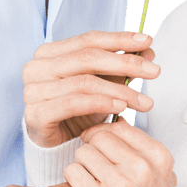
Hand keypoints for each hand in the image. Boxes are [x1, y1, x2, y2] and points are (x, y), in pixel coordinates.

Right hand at [23, 30, 160, 147]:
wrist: (56, 146)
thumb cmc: (77, 112)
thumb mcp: (101, 84)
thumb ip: (120, 66)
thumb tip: (147, 49)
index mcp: (49, 53)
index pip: (88, 39)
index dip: (119, 39)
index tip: (147, 42)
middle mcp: (36, 67)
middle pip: (87, 57)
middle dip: (125, 63)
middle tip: (154, 71)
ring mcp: (32, 90)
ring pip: (84, 82)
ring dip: (120, 90)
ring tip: (144, 101)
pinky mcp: (35, 114)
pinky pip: (74, 103)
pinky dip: (101, 103)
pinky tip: (122, 109)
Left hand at [64, 119, 176, 186]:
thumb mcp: (160, 172)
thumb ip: (140, 146)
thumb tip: (112, 120)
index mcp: (159, 157)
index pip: (120, 127)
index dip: (105, 133)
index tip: (101, 144)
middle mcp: (142, 169)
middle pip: (99, 137)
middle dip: (93, 147)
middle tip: (96, 164)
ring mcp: (120, 186)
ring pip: (83, 152)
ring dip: (83, 163)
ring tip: (93, 178)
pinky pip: (73, 172)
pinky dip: (74, 178)